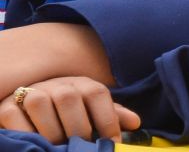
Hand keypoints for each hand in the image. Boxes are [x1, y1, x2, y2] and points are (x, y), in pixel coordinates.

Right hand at [0, 77, 140, 142]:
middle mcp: (57, 84)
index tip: (111, 142)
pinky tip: (36, 143)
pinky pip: (13, 115)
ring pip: (40, 103)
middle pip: (69, 98)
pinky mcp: (7, 106)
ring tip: (59, 147)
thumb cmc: (68, 113)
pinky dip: (25, 131)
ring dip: (51, 129)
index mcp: (81, 84)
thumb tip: (135, 123)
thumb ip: (111, 116)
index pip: (97, 93)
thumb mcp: (91, 112)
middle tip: (82, 147)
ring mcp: (31, 92)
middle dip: (78, 127)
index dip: (107, 118)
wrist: (31, 106)